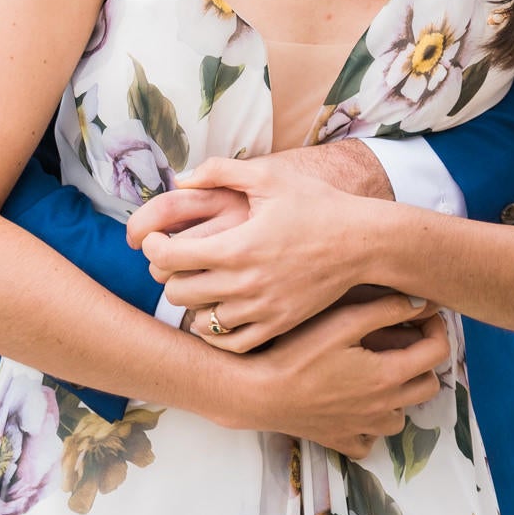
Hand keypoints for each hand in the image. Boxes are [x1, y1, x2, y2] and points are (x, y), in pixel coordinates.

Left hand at [128, 141, 393, 349]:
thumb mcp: (269, 176)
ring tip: (196, 283)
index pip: (169, 257)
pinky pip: (231, 342)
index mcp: (236, 246)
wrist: (362, 242)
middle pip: (178, 291)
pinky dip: (214, 332)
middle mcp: (244, 284)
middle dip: (167, 274)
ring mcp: (261, 310)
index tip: (155, 238)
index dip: (152, 246)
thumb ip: (220, 171)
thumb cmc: (316, 204)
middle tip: (174, 259)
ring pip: (200, 320)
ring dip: (190, 302)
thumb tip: (182, 178)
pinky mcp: (278, 326)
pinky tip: (215, 312)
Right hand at [225, 292, 449, 459]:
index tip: (425, 317)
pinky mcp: (341, 440)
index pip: (437, 353)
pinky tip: (358, 408)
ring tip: (381, 373)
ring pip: (402, 416)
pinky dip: (372, 426)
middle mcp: (383, 406)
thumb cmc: (298, 352)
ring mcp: (363, 428)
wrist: (260, 393)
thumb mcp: (343, 321)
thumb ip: (385, 309)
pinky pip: (370, 441)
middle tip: (406, 342)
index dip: (438, 330)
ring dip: (401, 395)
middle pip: (428, 387)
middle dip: (424, 361)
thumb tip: (421, 303)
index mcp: (388, 375)